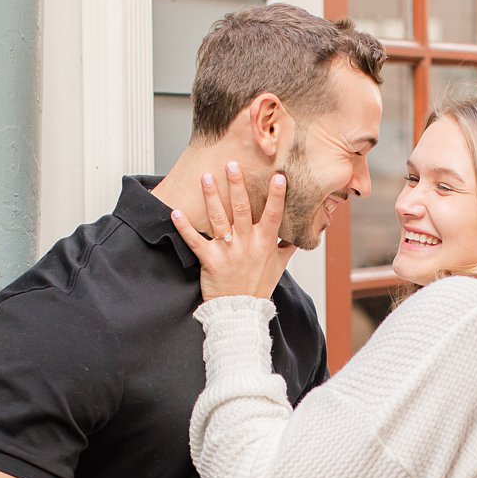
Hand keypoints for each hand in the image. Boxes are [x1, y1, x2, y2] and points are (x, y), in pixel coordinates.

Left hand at [170, 161, 297, 300]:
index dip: (277, 196)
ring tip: (206, 177)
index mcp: (265, 244)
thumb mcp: (278, 268)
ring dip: (212, 197)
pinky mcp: (210, 260)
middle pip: (243, 209)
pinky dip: (185, 227)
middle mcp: (247, 244)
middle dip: (237, 185)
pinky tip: (176, 212)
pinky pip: (195, 241)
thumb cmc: (258, 289)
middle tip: (232, 164)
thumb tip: (299, 236)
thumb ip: (287, 248)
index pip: (274, 215)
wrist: (241, 312)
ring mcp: (228, 251)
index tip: (278, 176)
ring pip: (219, 219)